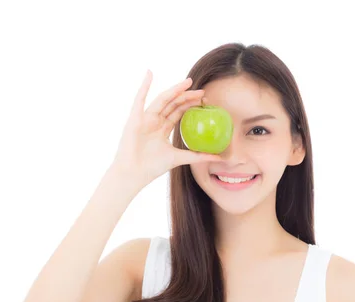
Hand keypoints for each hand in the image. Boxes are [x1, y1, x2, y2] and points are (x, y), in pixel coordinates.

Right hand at [110, 70, 222, 187]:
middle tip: (202, 91)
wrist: (134, 173)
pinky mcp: (135, 118)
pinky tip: (149, 74)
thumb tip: (219, 157)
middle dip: (187, 96)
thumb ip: (198, 156)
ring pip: (162, 100)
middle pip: (173, 104)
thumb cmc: (152, 167)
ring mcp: (145, 118)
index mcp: (162, 128)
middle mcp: (154, 121)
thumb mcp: (179, 158)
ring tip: (188, 82)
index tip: (204, 100)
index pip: (178, 112)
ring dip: (175, 89)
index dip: (190, 104)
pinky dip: (144, 86)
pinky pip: (140, 99)